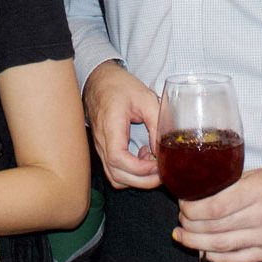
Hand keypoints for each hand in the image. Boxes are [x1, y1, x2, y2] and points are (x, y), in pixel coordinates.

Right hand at [83, 61, 161, 189]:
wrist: (100, 81)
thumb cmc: (120, 86)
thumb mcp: (145, 98)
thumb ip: (156, 124)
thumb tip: (162, 149)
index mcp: (110, 126)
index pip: (118, 158)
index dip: (139, 168)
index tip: (156, 164)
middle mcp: (102, 141)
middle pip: (117, 175)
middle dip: (143, 180)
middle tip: (162, 172)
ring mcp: (101, 147)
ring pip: (115, 177)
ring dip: (137, 180)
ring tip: (153, 164)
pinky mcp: (104, 149)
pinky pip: (114, 171)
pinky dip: (130, 174)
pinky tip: (142, 159)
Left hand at [173, 158, 261, 261]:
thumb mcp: (257, 171)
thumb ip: (229, 182)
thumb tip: (195, 188)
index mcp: (259, 191)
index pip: (214, 207)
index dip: (192, 208)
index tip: (182, 202)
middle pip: (214, 228)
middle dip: (190, 224)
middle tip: (180, 218)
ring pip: (221, 247)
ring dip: (196, 242)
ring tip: (183, 235)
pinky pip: (236, 260)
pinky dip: (215, 257)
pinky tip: (202, 249)